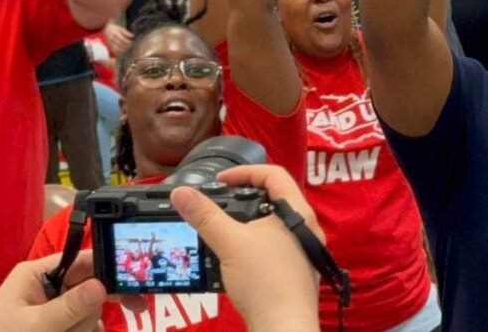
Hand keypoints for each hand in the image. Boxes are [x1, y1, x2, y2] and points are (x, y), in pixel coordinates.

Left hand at [0, 251, 143, 331]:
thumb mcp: (34, 326)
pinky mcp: (54, 328)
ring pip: (87, 313)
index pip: (80, 260)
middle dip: (90, 310)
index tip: (132, 280)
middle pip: (89, 289)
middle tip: (121, 314)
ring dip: (81, 328)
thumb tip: (102, 286)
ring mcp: (51, 310)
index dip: (107, 268)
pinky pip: (80, 327)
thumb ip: (69, 307)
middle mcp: (47, 288)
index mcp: (37, 274)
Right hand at [104, 22, 132, 55]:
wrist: (105, 29)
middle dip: (127, 46)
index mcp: (115, 34)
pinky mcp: (109, 46)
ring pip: (117, 49)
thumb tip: (133, 36)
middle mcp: (112, 39)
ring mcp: (110, 43)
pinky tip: (123, 52)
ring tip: (129, 50)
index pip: (122, 39)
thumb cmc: (115, 29)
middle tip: (132, 47)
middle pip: (120, 44)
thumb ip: (126, 32)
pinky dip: (119, 52)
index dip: (128, 42)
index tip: (132, 42)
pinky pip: (114, 51)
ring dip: (124, 50)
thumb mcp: (120, 29)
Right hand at [171, 165, 321, 330]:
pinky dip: (254, 241)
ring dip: (248, 220)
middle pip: (274, 196)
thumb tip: (182, 193)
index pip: (273, 174)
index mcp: (297, 213)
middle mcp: (305, 228)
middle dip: (245, 196)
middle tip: (221, 201)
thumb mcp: (229, 242)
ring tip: (226, 227)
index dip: (244, 172)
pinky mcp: (296, 270)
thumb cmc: (266, 284)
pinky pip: (274, 244)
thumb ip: (205, 215)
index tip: (220, 181)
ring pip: (274, 222)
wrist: (283, 328)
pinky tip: (237, 254)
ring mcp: (303, 250)